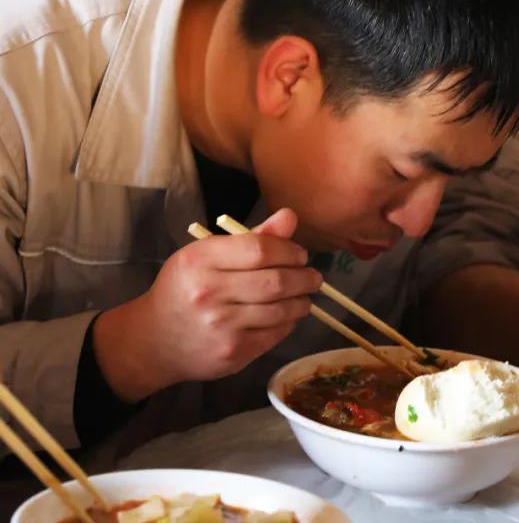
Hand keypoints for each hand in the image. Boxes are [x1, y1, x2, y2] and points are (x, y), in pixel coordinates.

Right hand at [94, 208, 322, 400]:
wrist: (153, 341)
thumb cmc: (184, 289)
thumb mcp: (206, 256)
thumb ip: (251, 238)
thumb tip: (290, 217)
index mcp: (199, 261)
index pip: (260, 249)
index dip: (289, 250)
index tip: (300, 254)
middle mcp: (208, 293)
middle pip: (276, 281)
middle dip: (304, 277)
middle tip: (313, 277)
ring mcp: (221, 327)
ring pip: (280, 310)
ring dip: (301, 302)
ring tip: (304, 296)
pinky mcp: (232, 353)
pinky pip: (274, 334)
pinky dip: (288, 323)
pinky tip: (287, 316)